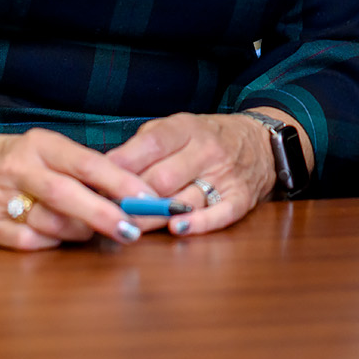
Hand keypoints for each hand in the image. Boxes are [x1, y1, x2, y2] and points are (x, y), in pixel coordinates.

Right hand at [0, 115, 162, 250]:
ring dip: (80, 232)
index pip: (86, 162)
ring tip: (96, 232)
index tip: (146, 198)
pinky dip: (50, 243)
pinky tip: (60, 239)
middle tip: (133, 230)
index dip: (119, 182)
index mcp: (39, 144)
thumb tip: (131, 194)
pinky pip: (27, 243)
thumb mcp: (46, 150)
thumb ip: (82, 169)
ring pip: (49, 222)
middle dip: (104, 215)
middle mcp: (17, 168)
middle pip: (66, 194)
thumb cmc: (16, 161)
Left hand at [105, 111, 298, 235]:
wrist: (260, 141)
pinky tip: (177, 229)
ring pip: (185, 199)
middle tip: (105, 211)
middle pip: (163, 177)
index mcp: (187, 128)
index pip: (152, 144)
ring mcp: (225, 175)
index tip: (97, 179)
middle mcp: (207, 150)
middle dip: (132, 197)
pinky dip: (199, 224)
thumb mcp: (176, 128)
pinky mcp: (241, 198)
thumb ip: (144, 146)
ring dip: (155, 216)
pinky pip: (220, 214)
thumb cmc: (206, 138)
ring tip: (128, 226)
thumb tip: (106, 170)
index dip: (123, 164)